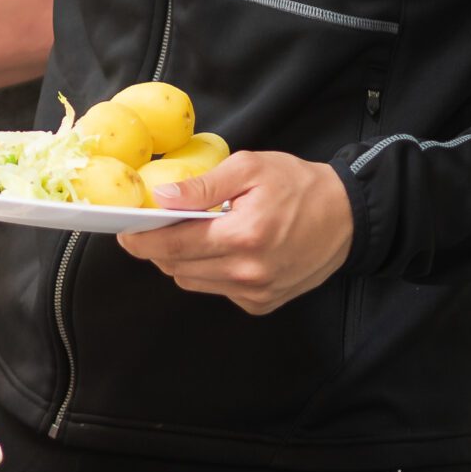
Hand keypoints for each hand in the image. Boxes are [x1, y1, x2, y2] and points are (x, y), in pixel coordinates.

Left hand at [114, 152, 354, 314]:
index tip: (123, 232)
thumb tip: (161, 198)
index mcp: (243, 236)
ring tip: (194, 233)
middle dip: (158, 248)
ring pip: (193, 282)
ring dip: (182, 260)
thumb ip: (202, 185)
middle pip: (177, 268)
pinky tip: (223, 249)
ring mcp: (258, 292)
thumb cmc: (298, 185)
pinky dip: (209, 272)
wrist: (347, 216)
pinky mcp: (264, 303)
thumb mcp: (249, 168)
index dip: (141, 241)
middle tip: (155, 225)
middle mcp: (249, 273)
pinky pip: (218, 290)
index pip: (173, 247)